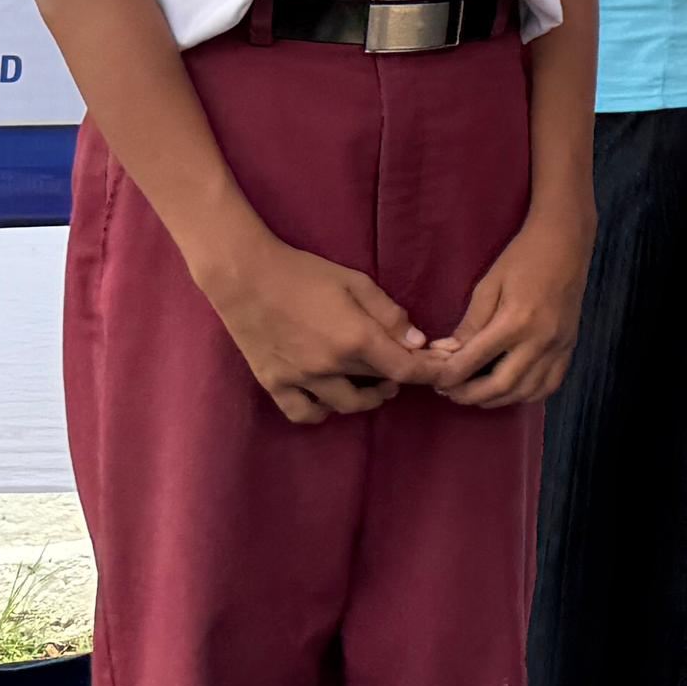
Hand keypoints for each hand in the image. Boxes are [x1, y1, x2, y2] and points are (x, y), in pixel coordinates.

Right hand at [195, 233, 429, 424]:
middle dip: (399, 378)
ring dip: (366, 399)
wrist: (245, 276)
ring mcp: (300, 378)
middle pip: (379, 384)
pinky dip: (321, 411)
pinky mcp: (274, 383)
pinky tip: (329, 396)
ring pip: (345, 406)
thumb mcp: (356, 282)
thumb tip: (418, 341)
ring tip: (373, 384)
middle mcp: (330, 366)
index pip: (406, 370)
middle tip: (403, 365)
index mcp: (356, 338)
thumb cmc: (304, 272)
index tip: (441, 371)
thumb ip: (389, 313)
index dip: (429, 374)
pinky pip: (303, 413)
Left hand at [421, 204, 594, 408]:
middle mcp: (540, 340)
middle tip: (449, 392)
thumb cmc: (522, 257)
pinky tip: (510, 390)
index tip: (434, 380)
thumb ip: (469, 324)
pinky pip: (549, 385)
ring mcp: (558, 346)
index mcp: (515, 321)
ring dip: (496, 400)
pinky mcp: (569, 347)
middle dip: (468, 395)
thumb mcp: (488, 285)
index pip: (473, 362)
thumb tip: (446, 353)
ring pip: (525, 392)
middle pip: (500, 386)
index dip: (448, 377)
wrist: (566, 241)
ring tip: (475, 393)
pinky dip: (527, 395)